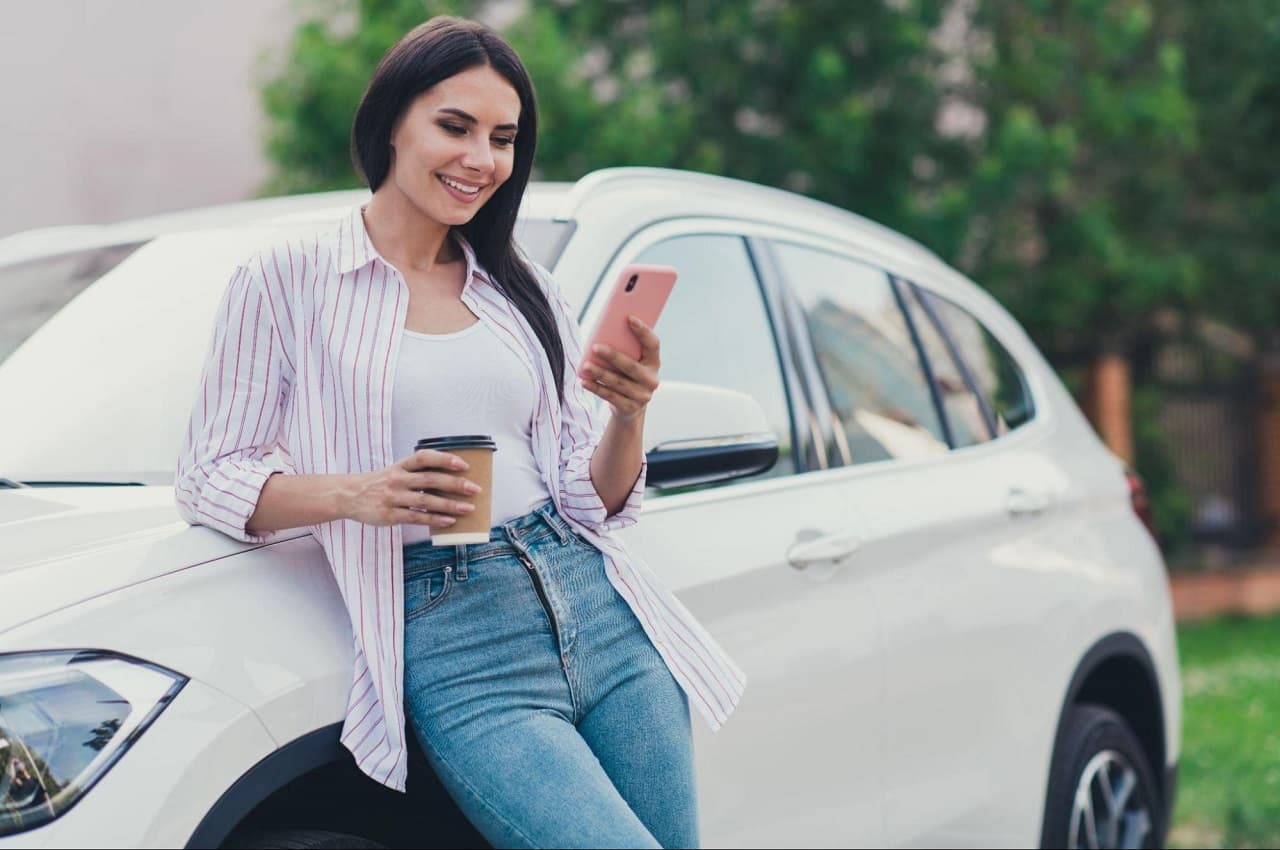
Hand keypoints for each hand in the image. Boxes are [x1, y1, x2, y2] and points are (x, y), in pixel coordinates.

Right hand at [342, 449, 481, 527]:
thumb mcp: (396, 471)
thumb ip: (417, 472)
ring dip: (450, 505)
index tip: (463, 464)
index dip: (444, 459)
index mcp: (400, 466)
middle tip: (475, 489)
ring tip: (469, 508)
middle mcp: (397, 479)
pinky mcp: (389, 515)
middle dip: (455, 484)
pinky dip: (434, 519)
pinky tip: (449, 521)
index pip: (424, 458)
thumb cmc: (381, 483)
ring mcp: (392, 497)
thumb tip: (451, 476)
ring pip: (425, 500)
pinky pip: (416, 517)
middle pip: (430, 480)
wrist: (349, 496)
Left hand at [577, 315, 660, 423]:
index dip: (643, 331)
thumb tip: (603, 334)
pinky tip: (584, 381)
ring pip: (618, 382)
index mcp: (654, 363)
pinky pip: (610, 396)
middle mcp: (651, 380)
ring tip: (585, 366)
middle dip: (612, 356)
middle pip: (631, 366)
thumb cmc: (626, 376)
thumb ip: (624, 350)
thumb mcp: (631, 363)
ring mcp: (642, 396)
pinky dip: (596, 388)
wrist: (629, 408)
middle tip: (595, 347)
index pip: (653, 344)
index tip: (629, 318)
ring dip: (600, 373)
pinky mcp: (630, 407)